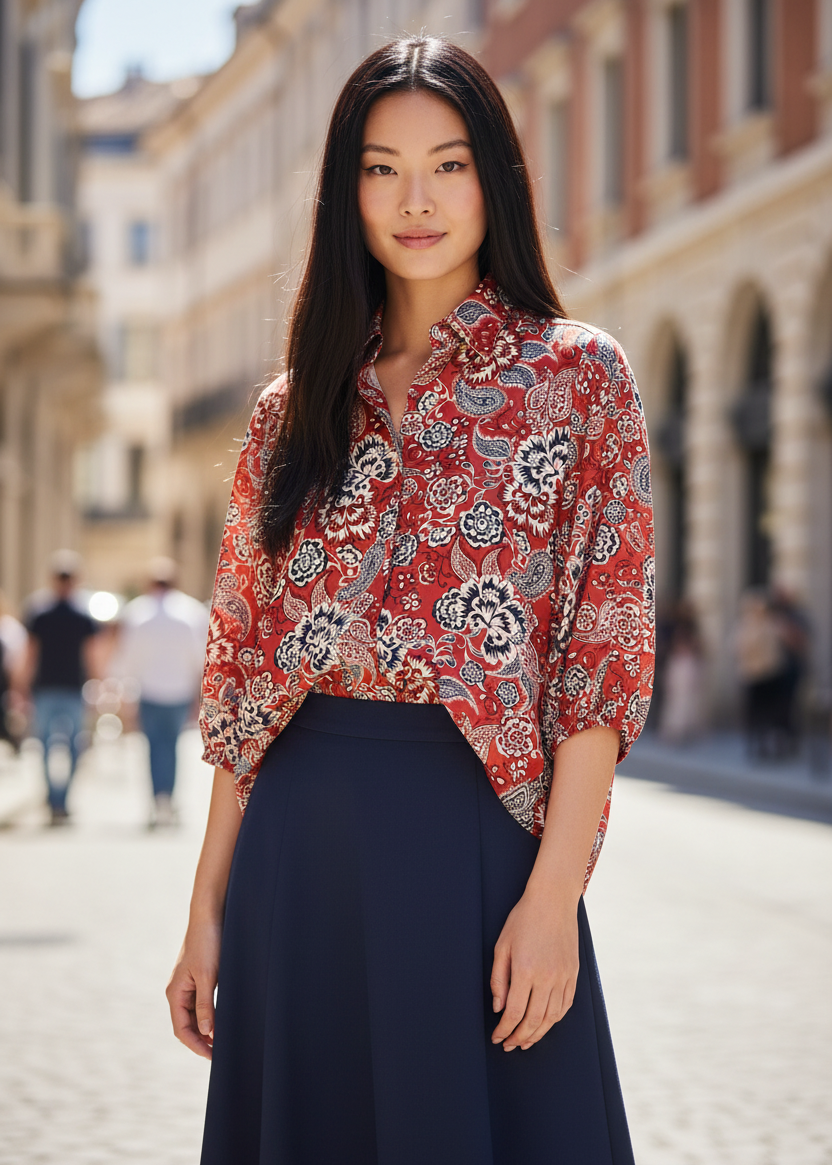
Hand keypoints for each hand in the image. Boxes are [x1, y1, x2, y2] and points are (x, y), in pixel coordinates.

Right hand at [166, 919, 221, 1059]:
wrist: (209, 915)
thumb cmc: (207, 943)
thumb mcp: (208, 976)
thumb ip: (205, 1005)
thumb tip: (207, 1033)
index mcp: (175, 993)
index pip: (181, 1029)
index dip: (196, 1045)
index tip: (213, 1057)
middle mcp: (178, 991)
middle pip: (186, 1025)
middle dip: (201, 1041)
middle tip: (221, 1053)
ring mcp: (187, 985)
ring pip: (194, 1016)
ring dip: (206, 1029)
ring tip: (223, 1041)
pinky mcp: (197, 978)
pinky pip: (200, 1004)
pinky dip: (209, 1015)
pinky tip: (222, 1020)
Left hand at [490, 887, 579, 1051]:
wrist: (553, 901)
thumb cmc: (523, 919)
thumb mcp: (502, 946)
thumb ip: (498, 979)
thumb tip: (499, 1008)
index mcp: (525, 970)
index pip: (514, 1013)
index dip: (504, 1030)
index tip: (497, 1038)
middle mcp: (546, 977)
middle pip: (533, 1021)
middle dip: (519, 1038)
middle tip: (509, 1045)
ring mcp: (563, 977)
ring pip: (551, 1018)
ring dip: (537, 1034)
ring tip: (525, 1041)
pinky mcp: (573, 974)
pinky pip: (565, 1005)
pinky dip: (555, 1020)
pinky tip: (544, 1024)